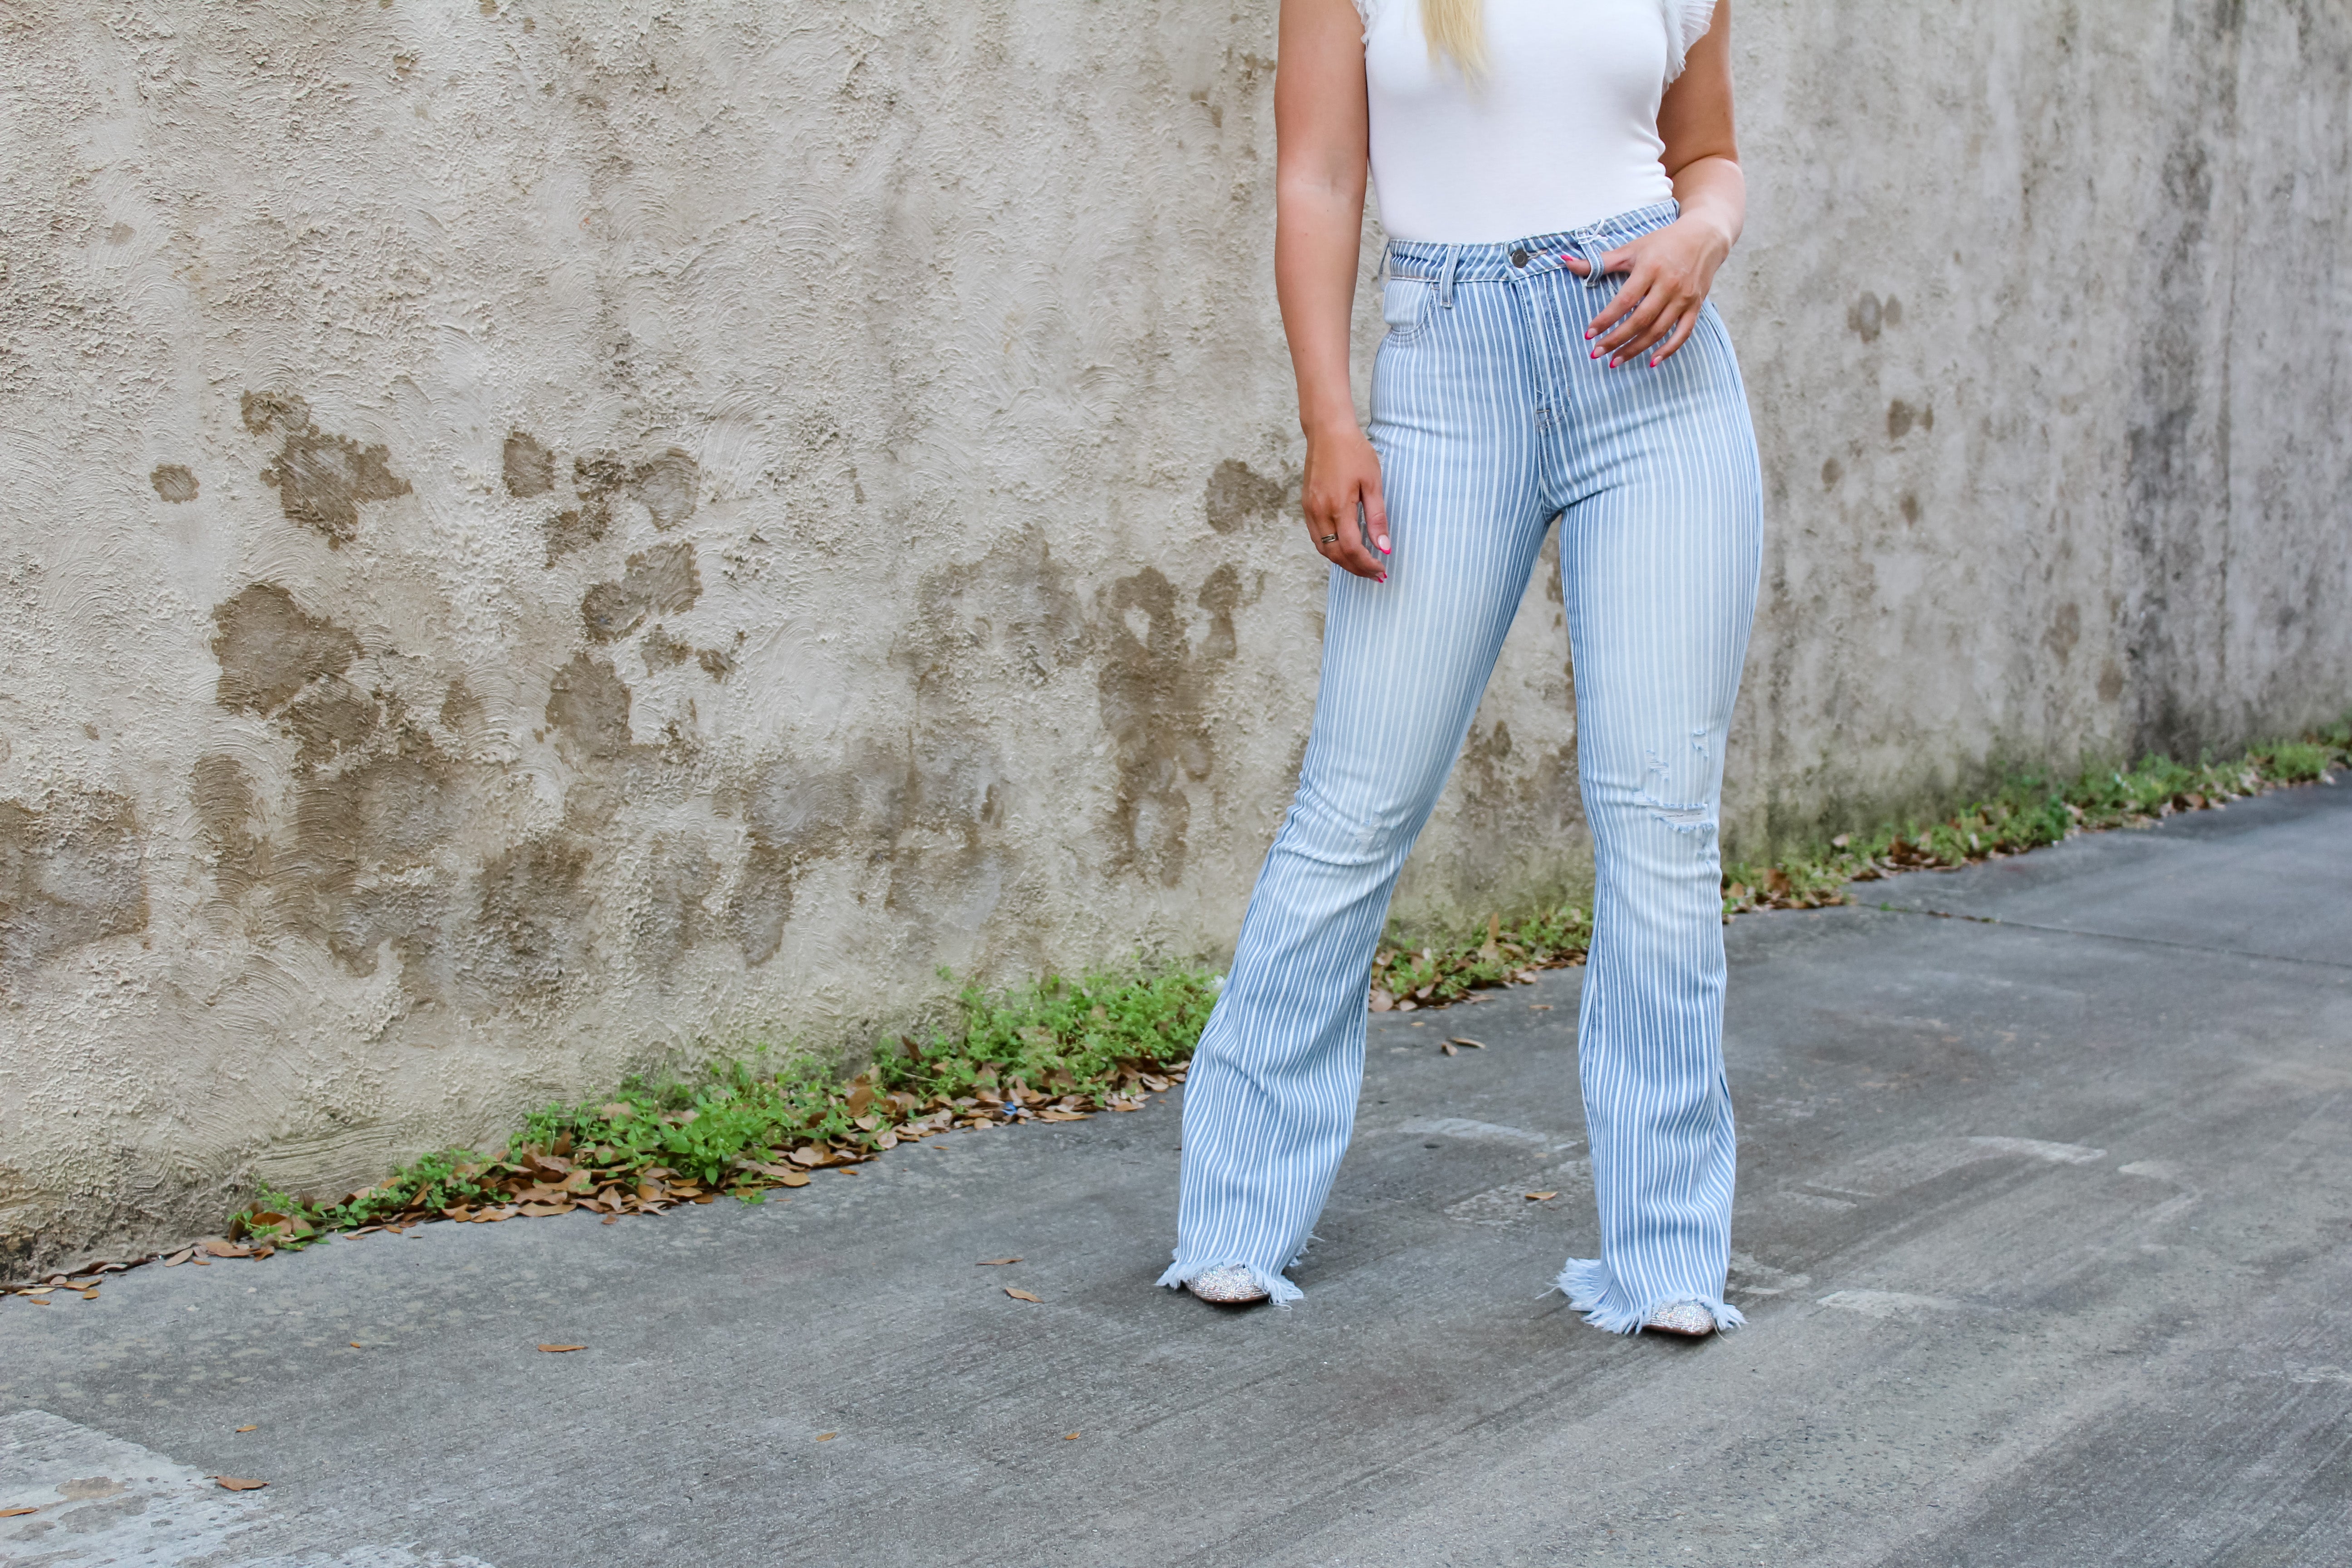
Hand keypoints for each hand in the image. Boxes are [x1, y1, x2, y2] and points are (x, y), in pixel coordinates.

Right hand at [1301, 423, 1388, 581]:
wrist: (1327, 431)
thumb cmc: (1353, 451)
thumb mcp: (1372, 483)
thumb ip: (1377, 517)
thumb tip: (1383, 546)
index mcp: (1338, 507)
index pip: (1352, 549)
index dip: (1367, 564)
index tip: (1381, 569)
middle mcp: (1320, 512)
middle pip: (1335, 554)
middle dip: (1355, 568)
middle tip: (1374, 574)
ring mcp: (1310, 510)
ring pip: (1323, 548)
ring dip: (1342, 561)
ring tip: (1361, 565)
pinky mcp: (1306, 505)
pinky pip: (1316, 536)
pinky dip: (1330, 548)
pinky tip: (1344, 548)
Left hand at [1565, 214, 1732, 368]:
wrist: (1704, 236)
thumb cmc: (1663, 242)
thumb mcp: (1632, 248)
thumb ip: (1600, 261)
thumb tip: (1565, 262)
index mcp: (1650, 268)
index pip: (1624, 300)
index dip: (1606, 319)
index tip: (1589, 334)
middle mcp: (1669, 285)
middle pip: (1640, 320)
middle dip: (1616, 340)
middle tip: (1596, 353)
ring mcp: (1684, 298)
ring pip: (1658, 331)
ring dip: (1636, 349)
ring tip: (1615, 361)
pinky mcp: (1696, 306)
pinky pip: (1683, 333)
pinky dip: (1668, 350)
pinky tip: (1651, 361)